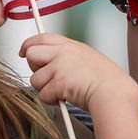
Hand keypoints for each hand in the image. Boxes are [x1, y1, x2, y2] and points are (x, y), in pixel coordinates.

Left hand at [19, 33, 133, 108]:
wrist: (114, 92)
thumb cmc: (105, 79)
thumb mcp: (86, 56)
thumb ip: (67, 55)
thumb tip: (49, 60)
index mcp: (70, 45)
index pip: (41, 37)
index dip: (28, 45)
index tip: (23, 52)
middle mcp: (62, 53)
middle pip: (31, 54)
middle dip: (34, 68)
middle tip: (47, 78)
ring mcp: (60, 67)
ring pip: (35, 79)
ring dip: (45, 89)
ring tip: (61, 92)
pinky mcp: (59, 84)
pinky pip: (43, 95)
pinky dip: (52, 101)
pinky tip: (65, 99)